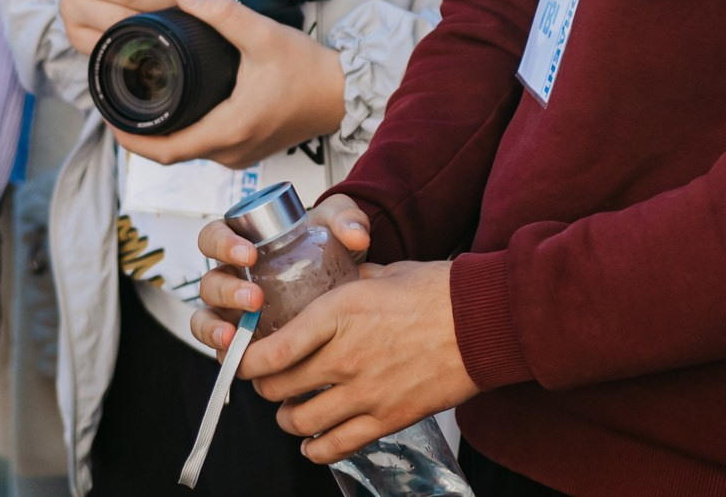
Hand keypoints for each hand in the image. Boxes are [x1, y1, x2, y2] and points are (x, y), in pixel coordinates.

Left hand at [112, 0, 345, 169]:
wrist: (344, 92)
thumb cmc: (309, 69)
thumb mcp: (263, 35)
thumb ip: (222, 13)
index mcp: (230, 129)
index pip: (165, 150)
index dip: (130, 138)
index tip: (108, 117)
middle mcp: (232, 150)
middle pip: (171, 153)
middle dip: (140, 132)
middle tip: (117, 102)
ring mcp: (240, 154)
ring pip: (188, 150)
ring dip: (163, 132)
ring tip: (141, 100)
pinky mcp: (248, 149)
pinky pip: (206, 146)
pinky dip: (185, 132)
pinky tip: (176, 107)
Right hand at [191, 194, 372, 349]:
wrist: (340, 277)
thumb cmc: (326, 244)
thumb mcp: (336, 225)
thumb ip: (346, 219)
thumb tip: (355, 235)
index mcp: (242, 241)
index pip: (214, 237)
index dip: (222, 244)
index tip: (248, 254)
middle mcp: (232, 276)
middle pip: (210, 282)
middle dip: (227, 291)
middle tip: (256, 299)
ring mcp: (233, 310)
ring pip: (205, 317)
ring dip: (213, 328)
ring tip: (234, 337)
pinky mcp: (243, 338)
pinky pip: (223, 348)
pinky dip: (225, 353)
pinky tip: (239, 359)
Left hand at [238, 259, 477, 462]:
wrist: (483, 322)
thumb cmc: (439, 292)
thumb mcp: (382, 275)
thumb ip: (349, 283)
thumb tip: (332, 282)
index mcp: (337, 313)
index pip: (272, 351)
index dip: (246, 362)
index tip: (242, 359)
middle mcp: (344, 356)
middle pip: (279, 388)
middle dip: (264, 387)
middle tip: (267, 381)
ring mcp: (365, 392)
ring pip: (300, 422)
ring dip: (287, 419)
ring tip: (290, 410)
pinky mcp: (388, 418)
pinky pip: (336, 446)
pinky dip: (316, 450)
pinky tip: (312, 444)